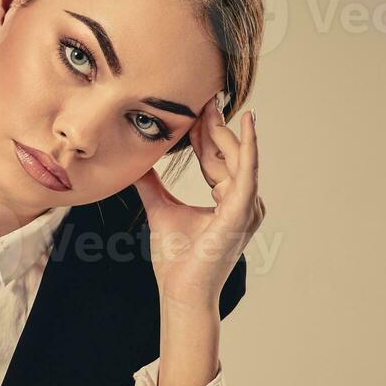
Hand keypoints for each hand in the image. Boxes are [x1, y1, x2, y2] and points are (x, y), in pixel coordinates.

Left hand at [132, 94, 264, 308]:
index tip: (194, 106)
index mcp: (227, 199)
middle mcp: (243, 200)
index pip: (215, 158)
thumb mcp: (160, 209)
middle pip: (226, 153)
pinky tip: (248, 123)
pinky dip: (250, 146)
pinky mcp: (243, 211)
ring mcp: (247, 206)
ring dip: (222, 130)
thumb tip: (136, 165)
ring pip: (235, 157)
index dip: (204, 133)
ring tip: (211, 102)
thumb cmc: (176, 259)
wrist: (180, 291)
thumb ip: (151, 185)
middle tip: (205, 93)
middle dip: (214, 124)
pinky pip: (248, 171)